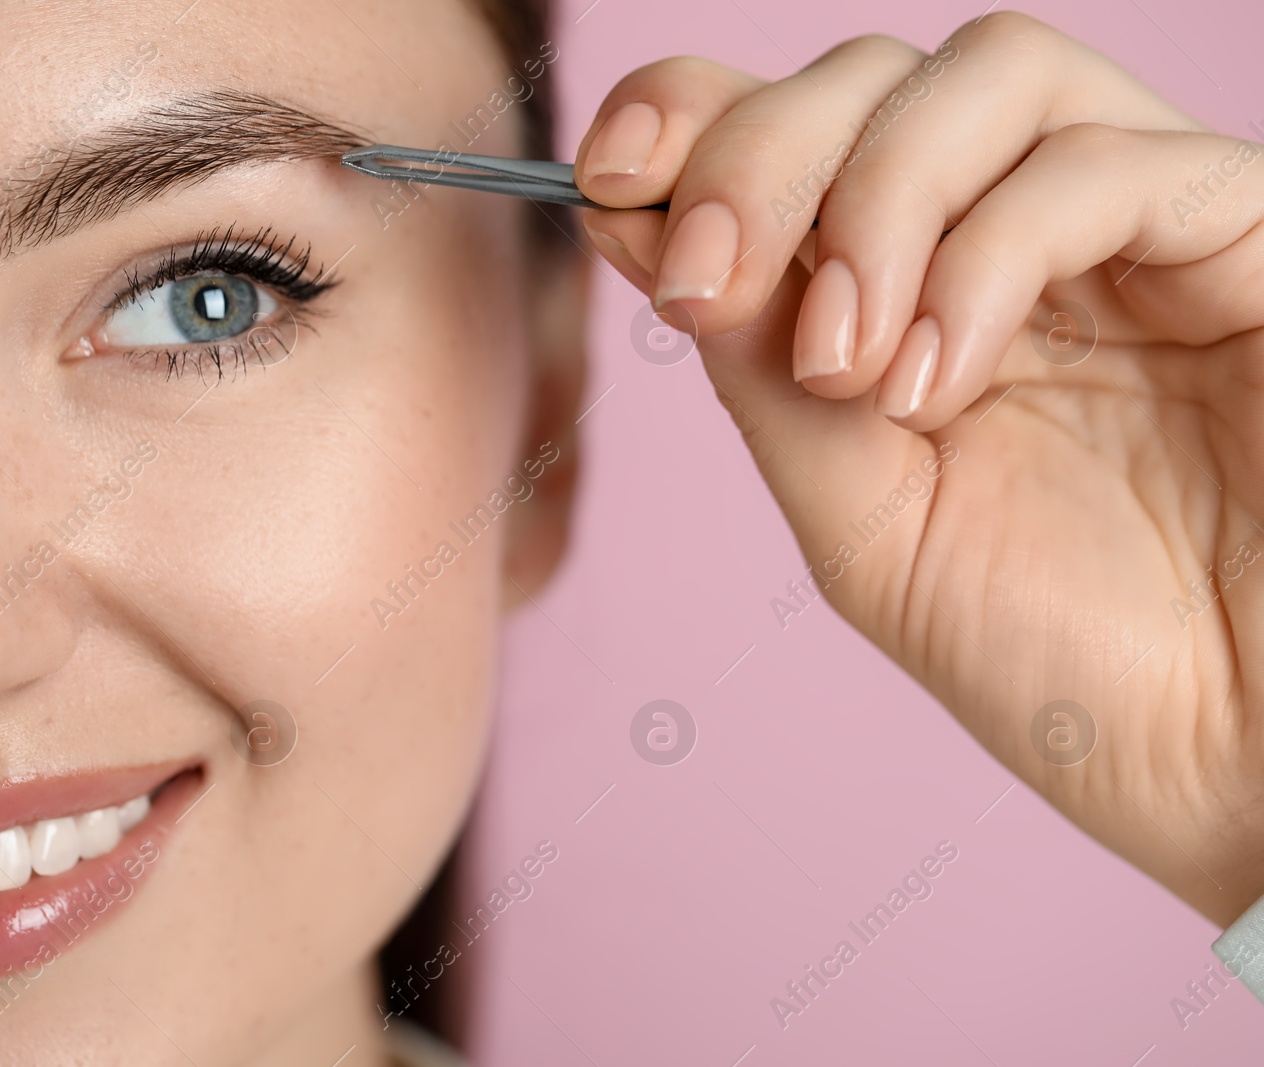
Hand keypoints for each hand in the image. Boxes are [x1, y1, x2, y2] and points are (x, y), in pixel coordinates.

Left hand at [575, 12, 1263, 924]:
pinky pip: (1103, 167)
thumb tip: (636, 227)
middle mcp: (1017, 237)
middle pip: (872, 79)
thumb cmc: (1058, 661)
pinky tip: (940, 383)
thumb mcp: (859, 517)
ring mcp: (1134, 228)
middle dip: (760, 157)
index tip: (608, 177)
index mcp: (918, 293)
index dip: (692, 116)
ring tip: (850, 364)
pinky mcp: (1245, 237)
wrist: (1227, 761)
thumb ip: (760, 372)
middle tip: (712, 280)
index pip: (798, 133)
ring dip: (874, 200)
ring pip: (986, 75)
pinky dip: (986, 258)